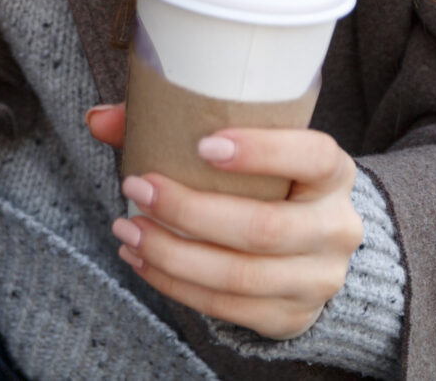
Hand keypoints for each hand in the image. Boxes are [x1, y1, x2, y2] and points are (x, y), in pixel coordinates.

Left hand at [84, 103, 363, 340]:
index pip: (314, 157)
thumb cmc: (264, 180)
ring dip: (172, 254)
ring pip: (240, 275)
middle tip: (134, 188)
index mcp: (334, 173)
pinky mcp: (291, 316)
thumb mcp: (242, 145)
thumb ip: (175, 122)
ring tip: (126, 230)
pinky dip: (176, 285)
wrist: (310, 246)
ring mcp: (319, 279)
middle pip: (264, 227)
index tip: (203, 144)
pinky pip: (228, 307)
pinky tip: (142, 261)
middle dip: (188, 210)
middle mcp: (336, 227)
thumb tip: (99, 119)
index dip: (263, 152)